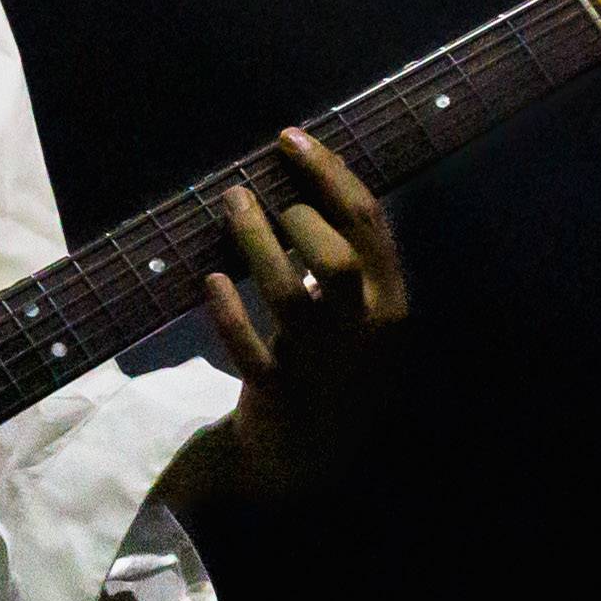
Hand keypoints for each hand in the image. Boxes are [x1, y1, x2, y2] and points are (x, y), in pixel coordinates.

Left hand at [171, 126, 410, 507]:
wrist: (311, 462)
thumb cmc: (333, 370)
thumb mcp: (359, 316)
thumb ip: (349, 260)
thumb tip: (302, 182)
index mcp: (390, 302)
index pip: (369, 223)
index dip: (329, 172)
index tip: (289, 138)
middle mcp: (362, 332)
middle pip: (336, 258)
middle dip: (295, 213)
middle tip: (250, 188)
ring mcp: (321, 365)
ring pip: (290, 295)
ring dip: (255, 242)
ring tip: (230, 204)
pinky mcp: (278, 393)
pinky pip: (250, 348)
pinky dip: (228, 313)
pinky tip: (210, 281)